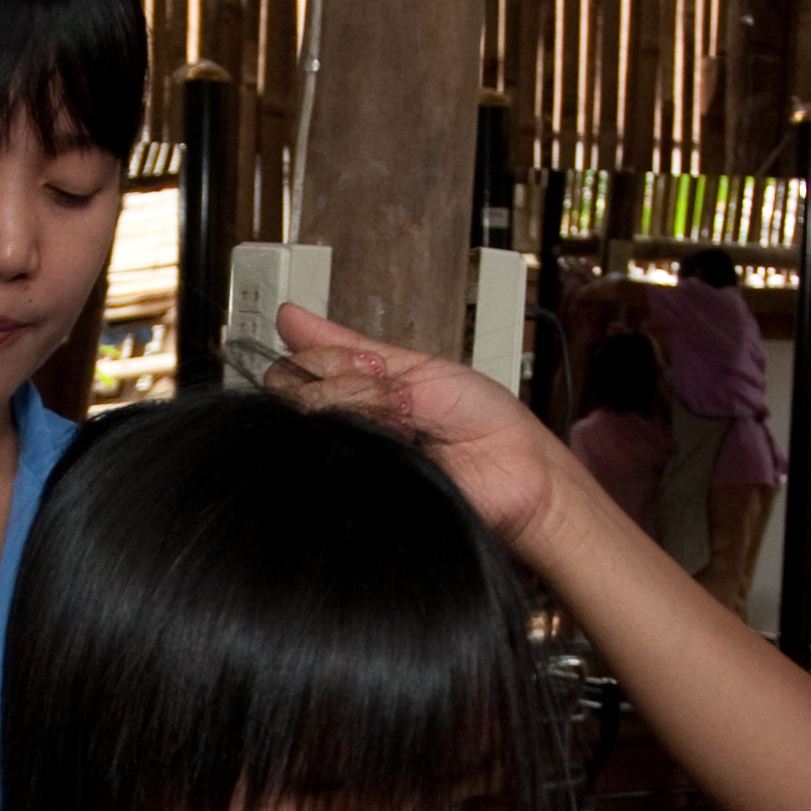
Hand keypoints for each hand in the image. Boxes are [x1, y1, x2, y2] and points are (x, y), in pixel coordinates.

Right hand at [267, 302, 564, 547]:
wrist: (519, 468)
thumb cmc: (480, 418)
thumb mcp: (414, 366)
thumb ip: (348, 346)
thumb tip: (290, 318)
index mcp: (350, 391)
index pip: (294, 369)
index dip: (327, 360)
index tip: (371, 364)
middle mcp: (343, 424)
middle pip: (293, 398)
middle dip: (346, 384)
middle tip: (393, 393)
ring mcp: (349, 459)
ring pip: (309, 432)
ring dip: (363, 413)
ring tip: (405, 420)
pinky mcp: (361, 492)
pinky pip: (333, 470)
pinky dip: (364, 450)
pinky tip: (399, 446)